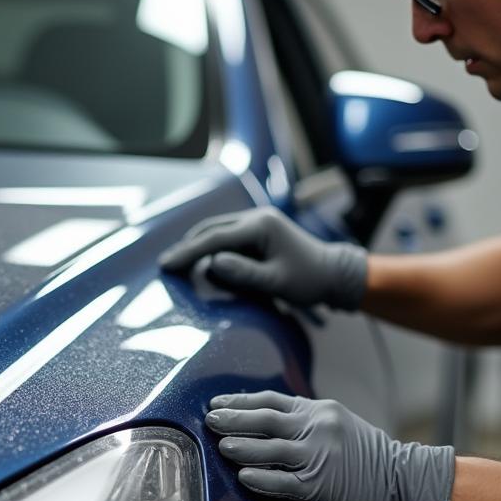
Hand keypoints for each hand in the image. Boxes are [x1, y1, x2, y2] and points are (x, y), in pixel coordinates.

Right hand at [159, 207, 367, 310]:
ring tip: (177, 263)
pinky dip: (211, 248)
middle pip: (211, 229)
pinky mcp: (259, 231)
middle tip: (165, 265)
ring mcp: (258, 222)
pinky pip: (228, 237)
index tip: (167, 265)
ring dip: (197, 246)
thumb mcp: (276, 282)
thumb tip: (212, 264)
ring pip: (217, 231)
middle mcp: (257, 218)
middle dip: (187, 247)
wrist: (334, 273)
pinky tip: (199, 260)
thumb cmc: (309, 280)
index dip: (188, 252)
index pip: (215, 238)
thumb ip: (243, 273)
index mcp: (261, 226)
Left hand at [205, 390, 454, 500]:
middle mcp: (317, 428)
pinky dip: (261, 479)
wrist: (405, 480)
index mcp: (318, 410)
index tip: (216, 403)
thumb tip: (265, 417)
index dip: (239, 401)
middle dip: (232, 419)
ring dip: (241, 447)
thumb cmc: (369, 455)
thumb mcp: (338, 424)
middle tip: (208, 420)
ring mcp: (319, 457)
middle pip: (264, 419)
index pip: (270, 399)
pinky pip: (283, 482)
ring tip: (220, 446)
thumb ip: (305, 419)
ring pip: (270, 449)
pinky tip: (243, 477)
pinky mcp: (321, 486)